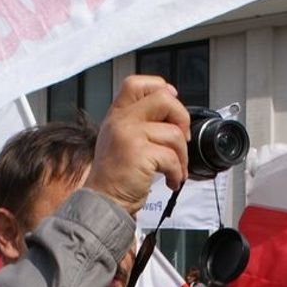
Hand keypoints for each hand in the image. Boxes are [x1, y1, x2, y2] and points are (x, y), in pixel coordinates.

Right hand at [85, 75, 189, 214]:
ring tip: (175, 170)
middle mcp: (121, 121)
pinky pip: (172, 157)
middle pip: (164, 98)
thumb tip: (172, 110)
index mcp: (117, 115)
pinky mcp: (139, 154)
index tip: (172, 103)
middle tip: (182, 140)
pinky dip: (177, 172)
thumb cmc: (115, 177)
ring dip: (182, 156)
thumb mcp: (120, 140)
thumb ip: (139, 123)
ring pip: (174, 133)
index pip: (137, 83)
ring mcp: (129, 135)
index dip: (160, 88)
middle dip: (182, 119)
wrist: (103, 202)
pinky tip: (171, 181)